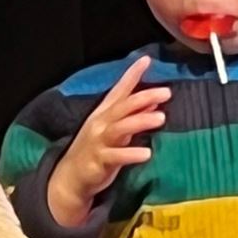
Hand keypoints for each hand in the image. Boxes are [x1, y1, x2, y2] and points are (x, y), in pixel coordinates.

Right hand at [45, 57, 170, 227]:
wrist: (71, 177)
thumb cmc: (97, 151)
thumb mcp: (116, 132)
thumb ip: (134, 117)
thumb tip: (155, 103)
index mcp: (104, 114)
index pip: (119, 90)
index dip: (132, 75)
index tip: (147, 60)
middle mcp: (100, 123)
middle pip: (123, 106)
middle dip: (144, 97)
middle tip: (166, 92)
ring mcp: (98, 141)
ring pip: (120, 127)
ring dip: (140, 120)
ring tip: (161, 117)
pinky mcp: (99, 160)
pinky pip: (116, 156)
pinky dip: (131, 154)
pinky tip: (147, 153)